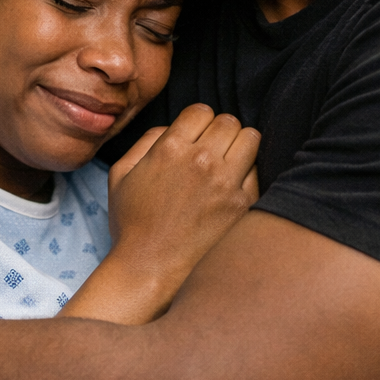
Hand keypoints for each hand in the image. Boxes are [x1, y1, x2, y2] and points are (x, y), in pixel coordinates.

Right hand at [61, 105, 258, 324]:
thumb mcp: (120, 175)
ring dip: (239, 145)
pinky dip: (248, 173)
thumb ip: (146, 141)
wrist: (151, 269)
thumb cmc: (132, 224)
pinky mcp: (243, 204)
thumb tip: (171, 128)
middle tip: (212, 149)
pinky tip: (233, 186)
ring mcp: (226, 183)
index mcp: (170, 149)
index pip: (201, 111)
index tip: (195, 136)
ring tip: (228, 162)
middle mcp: (201, 160)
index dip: (197, 121)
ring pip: (251, 138)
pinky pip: (258, 170)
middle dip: (219, 131)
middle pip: (228, 121)